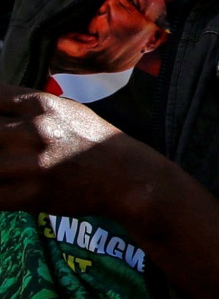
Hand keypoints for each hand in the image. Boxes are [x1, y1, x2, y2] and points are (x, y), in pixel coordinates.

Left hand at [0, 86, 155, 217]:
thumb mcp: (65, 109)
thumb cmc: (93, 140)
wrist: (126, 176)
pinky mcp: (30, 194)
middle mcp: (33, 130)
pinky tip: (5, 186)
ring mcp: (30, 163)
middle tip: (2, 149)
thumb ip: (25, 109)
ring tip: (5, 168)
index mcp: (40, 104)